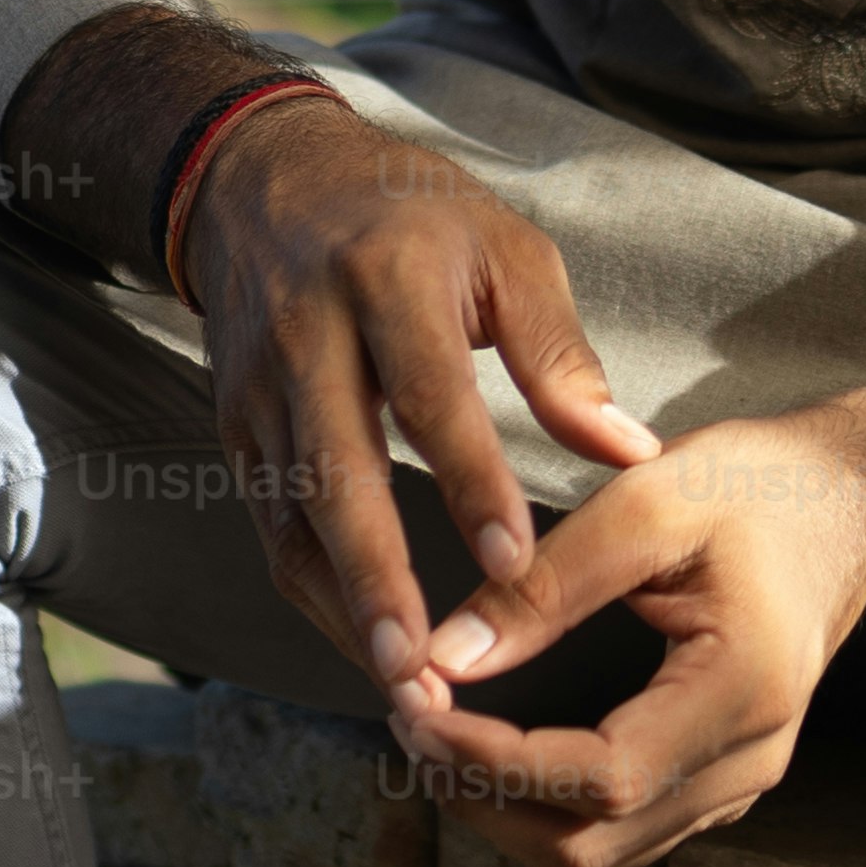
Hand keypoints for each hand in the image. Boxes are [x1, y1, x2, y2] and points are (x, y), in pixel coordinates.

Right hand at [181, 91, 655, 691]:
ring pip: (291, 515)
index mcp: (384, 278)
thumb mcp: (503, 249)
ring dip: (341, 607)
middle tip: (423, 668)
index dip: (470, 482)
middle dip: (376, 578)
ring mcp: (258, 388)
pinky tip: (369, 645)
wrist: (263, 181)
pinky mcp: (235, 427)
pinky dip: (317, 592)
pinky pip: (271, 524)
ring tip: (401, 685)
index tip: (516, 565)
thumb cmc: (411, 217)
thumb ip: (561, 354)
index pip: (428, 394)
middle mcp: (306, 336)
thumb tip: (630, 453)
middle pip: (335, 471)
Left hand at [374, 409, 865, 866]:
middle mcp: (747, 763)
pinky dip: (534, 803)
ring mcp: (734, 784)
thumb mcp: (650, 501)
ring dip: (498, 809)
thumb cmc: (758, 488)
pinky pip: (610, 830)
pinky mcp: (711, 781)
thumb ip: (545, 584)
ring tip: (434, 724)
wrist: (848, 505)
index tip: (417, 703)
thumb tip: (443, 657)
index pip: (600, 780)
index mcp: (744, 693)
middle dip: (479, 797)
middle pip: (586, 849)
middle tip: (410, 712)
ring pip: (592, 856)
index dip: (493, 760)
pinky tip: (487, 740)